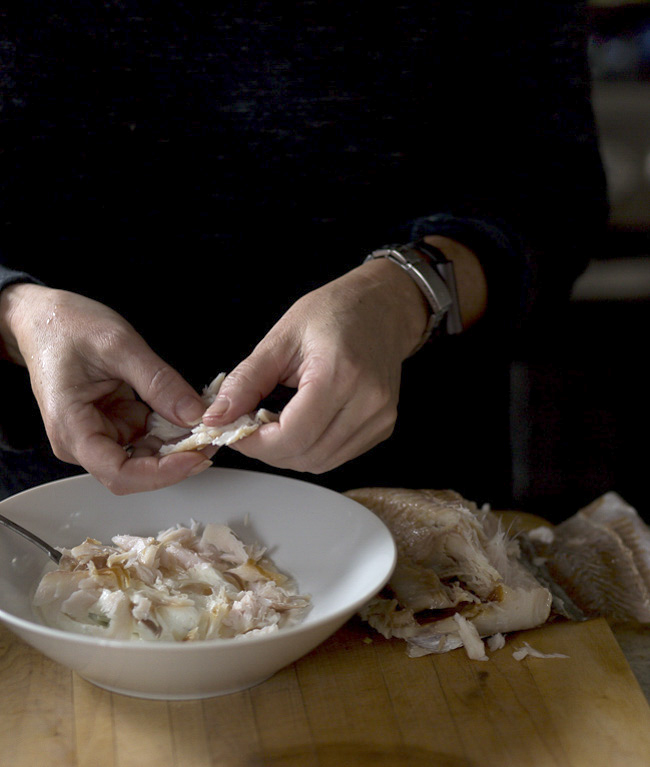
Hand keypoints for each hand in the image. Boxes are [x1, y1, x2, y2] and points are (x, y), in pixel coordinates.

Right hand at [0, 284, 211, 493]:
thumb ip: (158, 382)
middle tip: (212, 441)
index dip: (161, 473)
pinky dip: (171, 431)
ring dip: (178, 447)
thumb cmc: (67, 326)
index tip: (195, 458)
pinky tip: (192, 417)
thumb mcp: (119, 345)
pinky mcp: (113, 423)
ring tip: (209, 428)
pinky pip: (147, 437)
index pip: (118, 473)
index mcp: (72, 427)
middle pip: (135, 472)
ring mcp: (99, 433)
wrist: (46, 316)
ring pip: (145, 458)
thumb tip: (193, 414)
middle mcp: (82, 440)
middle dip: (176, 462)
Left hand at [201, 258, 430, 473]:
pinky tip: (300, 424)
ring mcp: (380, 417)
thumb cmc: (334, 313)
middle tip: (248, 427)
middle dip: (268, 449)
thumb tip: (217, 417)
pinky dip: (310, 448)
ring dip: (289, 452)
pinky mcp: (382, 426)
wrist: (381, 308)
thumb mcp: (281, 338)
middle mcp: (367, 401)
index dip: (256, 443)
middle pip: (306, 454)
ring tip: (273, 424)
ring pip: (321, 462)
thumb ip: (247, 381)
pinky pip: (337, 455)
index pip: (293, 435)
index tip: (234, 431)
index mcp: (340, 373)